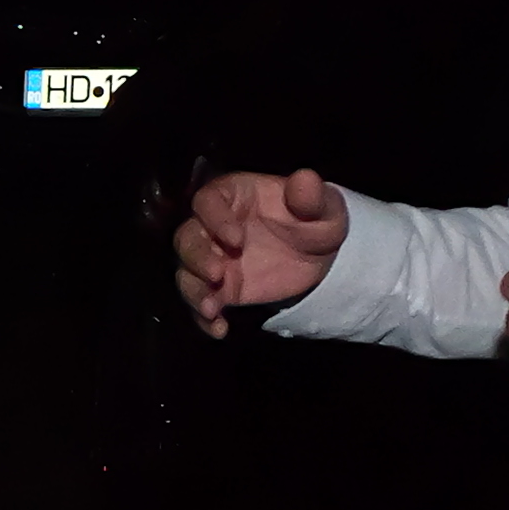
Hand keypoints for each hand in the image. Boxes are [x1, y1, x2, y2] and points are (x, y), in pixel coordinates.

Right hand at [172, 167, 345, 331]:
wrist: (318, 256)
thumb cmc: (314, 220)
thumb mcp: (322, 207)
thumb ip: (311, 196)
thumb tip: (305, 179)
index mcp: (233, 196)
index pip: (208, 201)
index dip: (215, 219)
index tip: (236, 239)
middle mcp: (213, 227)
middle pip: (187, 237)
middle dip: (197, 257)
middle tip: (218, 273)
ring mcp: (213, 259)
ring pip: (186, 271)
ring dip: (193, 290)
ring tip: (211, 308)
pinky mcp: (220, 289)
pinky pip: (201, 302)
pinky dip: (204, 319)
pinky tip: (219, 330)